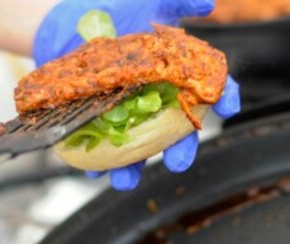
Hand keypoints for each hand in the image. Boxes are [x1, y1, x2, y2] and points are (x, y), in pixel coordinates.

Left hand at [33, 0, 240, 190]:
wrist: (60, 21)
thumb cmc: (111, 8)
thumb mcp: (147, 0)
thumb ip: (178, 0)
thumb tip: (207, 2)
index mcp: (175, 70)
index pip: (209, 84)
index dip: (224, 96)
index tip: (229, 106)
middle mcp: (155, 96)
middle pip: (175, 128)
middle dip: (180, 149)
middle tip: (179, 162)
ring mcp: (126, 110)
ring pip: (137, 146)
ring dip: (133, 167)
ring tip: (127, 180)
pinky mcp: (97, 119)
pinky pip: (100, 145)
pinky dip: (96, 162)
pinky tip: (95, 171)